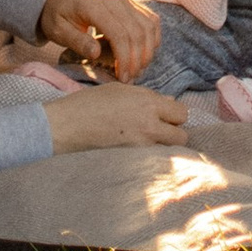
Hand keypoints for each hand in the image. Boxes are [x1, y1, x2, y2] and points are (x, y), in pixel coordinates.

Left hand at [37, 0, 158, 77]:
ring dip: (147, 50)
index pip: (118, 33)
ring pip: (148, 24)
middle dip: (137, 59)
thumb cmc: (58, 14)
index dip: (125, 59)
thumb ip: (77, 41)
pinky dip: (152, 37)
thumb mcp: (58, 30)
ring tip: (138, 68)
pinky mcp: (129, 0)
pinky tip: (145, 53)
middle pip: (136, 31)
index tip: (123, 78)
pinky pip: (150, 18)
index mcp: (92, 4)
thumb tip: (96, 53)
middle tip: (131, 78)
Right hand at [46, 80, 188, 153]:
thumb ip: (147, 97)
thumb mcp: (120, 90)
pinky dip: (151, 157)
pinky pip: (154, 159)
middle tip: (160, 131)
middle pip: (182, 134)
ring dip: (165, 147)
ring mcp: (142, 144)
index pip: (182, 112)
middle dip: (175, 132)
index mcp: (147, 101)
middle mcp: (150, 123)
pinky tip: (138, 152)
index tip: (166, 116)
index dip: (175, 115)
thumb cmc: (90, 103)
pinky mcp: (133, 160)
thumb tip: (169, 104)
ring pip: (171, 150)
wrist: (69, 125)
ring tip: (148, 143)